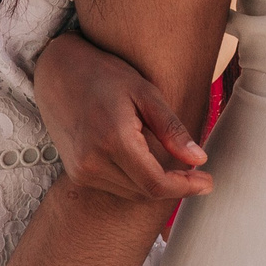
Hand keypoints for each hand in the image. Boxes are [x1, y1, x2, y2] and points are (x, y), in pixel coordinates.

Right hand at [34, 31, 211, 201]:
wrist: (57, 71)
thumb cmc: (104, 74)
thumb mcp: (144, 92)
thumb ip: (171, 129)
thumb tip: (199, 160)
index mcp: (114, 139)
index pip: (155, 183)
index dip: (186, 188)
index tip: (207, 182)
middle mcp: (93, 161)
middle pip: (145, 193)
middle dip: (176, 188)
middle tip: (198, 175)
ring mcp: (81, 170)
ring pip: (131, 194)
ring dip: (156, 186)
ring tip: (177, 169)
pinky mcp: (76, 172)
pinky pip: (115, 187)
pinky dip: (136, 182)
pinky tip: (148, 165)